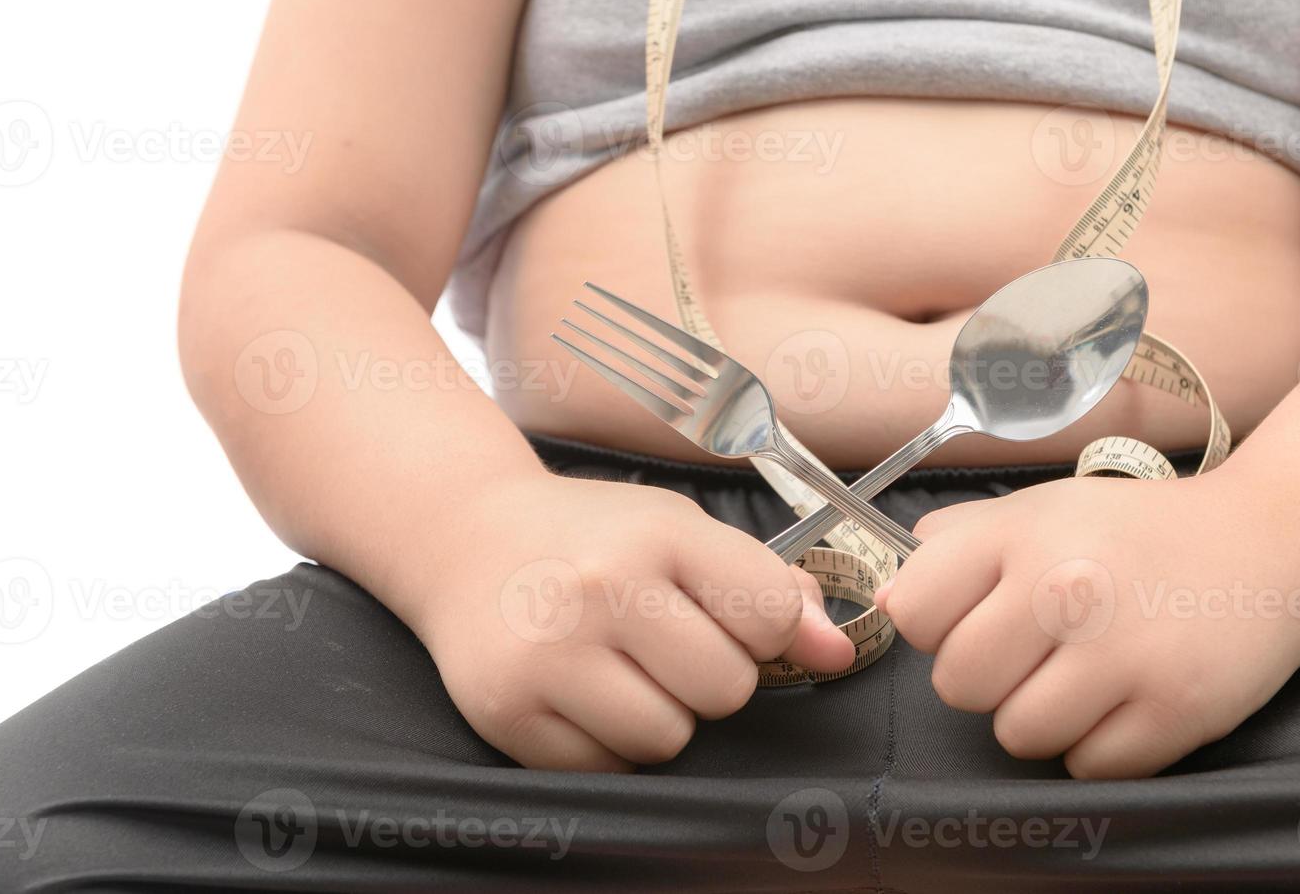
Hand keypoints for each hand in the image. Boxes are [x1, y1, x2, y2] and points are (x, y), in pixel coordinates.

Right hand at [408, 471, 854, 771]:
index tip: (732, 618)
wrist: (463, 537)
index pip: (770, 614)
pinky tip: (582, 695)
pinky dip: (606, 745)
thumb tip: (836, 652)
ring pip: (667, 739)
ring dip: (659, 718)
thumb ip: (765, 585)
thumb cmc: (590, 537)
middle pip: (725, 690)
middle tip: (665, 647)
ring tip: (622, 672)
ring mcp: (550, 654)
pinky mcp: (508, 711)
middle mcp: (602, 589)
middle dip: (711, 679)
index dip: (765, 630)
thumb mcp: (680, 531)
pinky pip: (605, 769)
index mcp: (659, 534)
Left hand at [875, 472, 1299, 777]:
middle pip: (958, 685)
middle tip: (1034, 654)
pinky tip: (1127, 699)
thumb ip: (959, 543)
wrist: (1272, 541)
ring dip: (1043, 717)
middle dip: (987, 679)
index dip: (935, 626)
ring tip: (1083, 676)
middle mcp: (1066, 589)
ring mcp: (1123, 654)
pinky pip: (1089, 767)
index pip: (912, 612)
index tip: (973, 618)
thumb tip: (886, 594)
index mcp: (1022, 534)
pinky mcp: (1177, 710)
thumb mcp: (1044, 508)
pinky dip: (1102, 746)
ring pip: (1018, 735)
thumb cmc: (1138, 532)